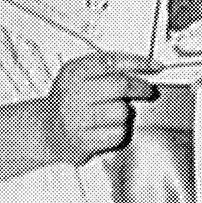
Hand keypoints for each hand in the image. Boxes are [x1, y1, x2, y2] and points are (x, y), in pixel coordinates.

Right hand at [41, 52, 155, 163]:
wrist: (45, 129)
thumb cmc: (69, 102)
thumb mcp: (80, 76)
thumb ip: (108, 70)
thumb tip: (148, 68)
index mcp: (74, 72)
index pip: (112, 61)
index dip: (139, 63)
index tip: (156, 67)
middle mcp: (73, 93)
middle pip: (120, 85)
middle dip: (141, 88)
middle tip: (148, 91)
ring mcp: (77, 118)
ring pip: (123, 112)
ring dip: (127, 113)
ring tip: (118, 113)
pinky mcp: (83, 141)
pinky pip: (118, 134)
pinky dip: (121, 132)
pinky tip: (111, 129)